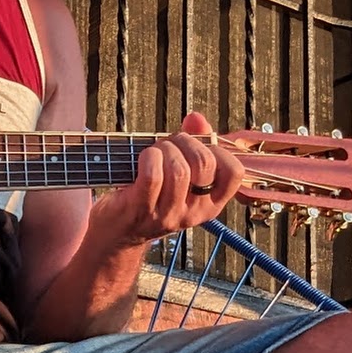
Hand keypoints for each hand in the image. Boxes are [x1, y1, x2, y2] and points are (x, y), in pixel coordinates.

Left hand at [89, 111, 244, 248]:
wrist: (117, 233)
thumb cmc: (149, 195)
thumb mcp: (178, 172)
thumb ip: (192, 144)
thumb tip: (196, 118)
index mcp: (209, 203)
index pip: (234, 173)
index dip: (219, 151)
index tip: (199, 148)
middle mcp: (193, 212)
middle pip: (204, 164)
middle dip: (185, 142)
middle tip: (170, 145)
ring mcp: (168, 215)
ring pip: (179, 170)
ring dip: (164, 150)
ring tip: (154, 153)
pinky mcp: (141, 211)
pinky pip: (153, 176)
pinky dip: (148, 158)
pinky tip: (142, 159)